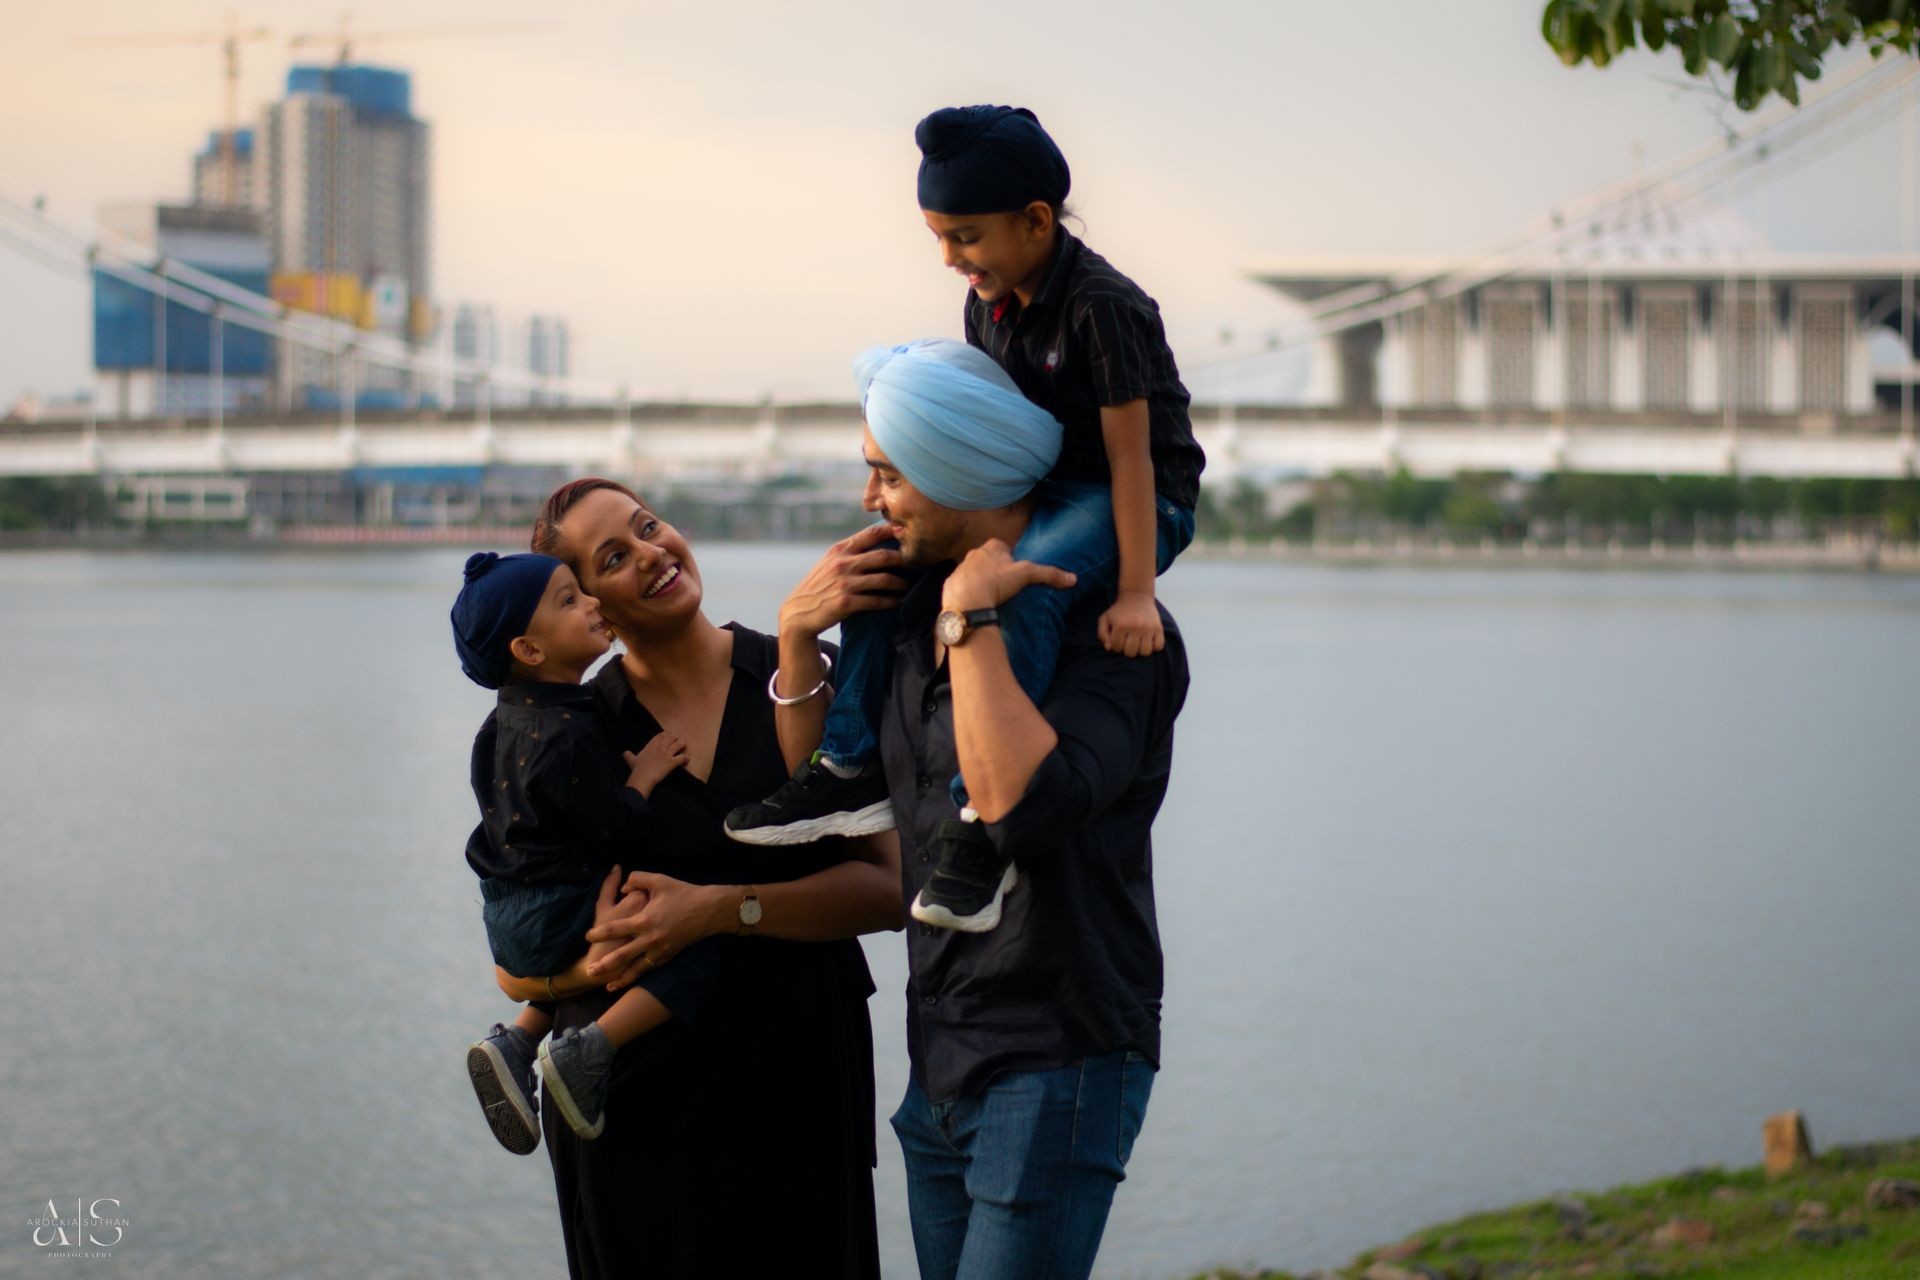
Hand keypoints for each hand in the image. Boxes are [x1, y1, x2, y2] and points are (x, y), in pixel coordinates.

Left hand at [584, 871, 724, 991]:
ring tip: (607, 986)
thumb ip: (637, 879)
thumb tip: (622, 887)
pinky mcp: (669, 955)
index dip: (599, 933)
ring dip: (622, 978)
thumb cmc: (683, 893)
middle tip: (590, 971)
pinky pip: (651, 968)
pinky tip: (631, 981)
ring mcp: (661, 950)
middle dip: (605, 964)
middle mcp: (651, 938)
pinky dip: (639, 976)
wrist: (709, 910)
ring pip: (637, 968)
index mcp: (645, 920)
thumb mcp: (659, 880)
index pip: (616, 928)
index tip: (588, 936)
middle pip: (623, 955)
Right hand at [623, 732, 687, 796]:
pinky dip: (685, 758)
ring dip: (682, 744)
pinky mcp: (672, 763)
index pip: (660, 735)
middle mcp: (660, 748)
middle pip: (671, 737)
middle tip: (677, 740)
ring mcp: (667, 755)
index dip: (665, 734)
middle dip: (675, 737)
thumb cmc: (637, 769)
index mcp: (651, 746)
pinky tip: (686, 759)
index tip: (668, 734)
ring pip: (679, 744)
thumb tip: (625, 753)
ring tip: (683, 746)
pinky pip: (682, 758)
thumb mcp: (631, 760)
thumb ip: (629, 755)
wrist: (643, 776)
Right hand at [777, 523, 907, 637]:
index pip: (871, 534)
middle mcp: (842, 563)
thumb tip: (878, 538)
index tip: (908, 533)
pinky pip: (877, 600)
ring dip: (901, 583)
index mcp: (840, 550)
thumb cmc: (819, 585)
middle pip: (883, 556)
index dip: (892, 531)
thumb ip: (850, 551)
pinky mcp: (846, 602)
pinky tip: (898, 602)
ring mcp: (844, 583)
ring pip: (884, 579)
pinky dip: (891, 601)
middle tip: (918, 564)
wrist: (799, 612)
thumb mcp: (830, 562)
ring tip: (908, 586)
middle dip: (905, 559)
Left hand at [942, 538, 1075, 611]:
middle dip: (994, 569)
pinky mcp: (950, 584)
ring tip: (990, 597)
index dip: (1010, 559)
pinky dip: (967, 592)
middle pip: (987, 559)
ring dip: (979, 581)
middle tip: (1004, 586)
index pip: (1003, 547)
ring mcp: (960, 569)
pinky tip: (975, 603)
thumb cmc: (997, 583)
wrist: (967, 602)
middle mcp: (973, 554)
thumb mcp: (1027, 576)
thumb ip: (1049, 574)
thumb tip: (1073, 578)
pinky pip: (960, 586)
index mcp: (991, 547)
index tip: (1015, 572)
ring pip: (973, 572)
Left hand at [1097, 590, 1163, 656]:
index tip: (1118, 639)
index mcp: (1121, 625)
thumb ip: (1102, 634)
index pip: (1117, 648)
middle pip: (1131, 652)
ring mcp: (1148, 628)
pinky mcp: (1159, 628)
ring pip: (1145, 652)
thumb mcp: (1105, 619)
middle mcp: (1135, 627)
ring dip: (1140, 650)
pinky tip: (1148, 641)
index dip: (1116, 646)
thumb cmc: (1119, 611)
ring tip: (1138, 643)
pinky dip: (1154, 647)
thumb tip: (1109, 648)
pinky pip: (1159, 646)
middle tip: (1128, 641)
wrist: (1136, 596)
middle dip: (1127, 650)